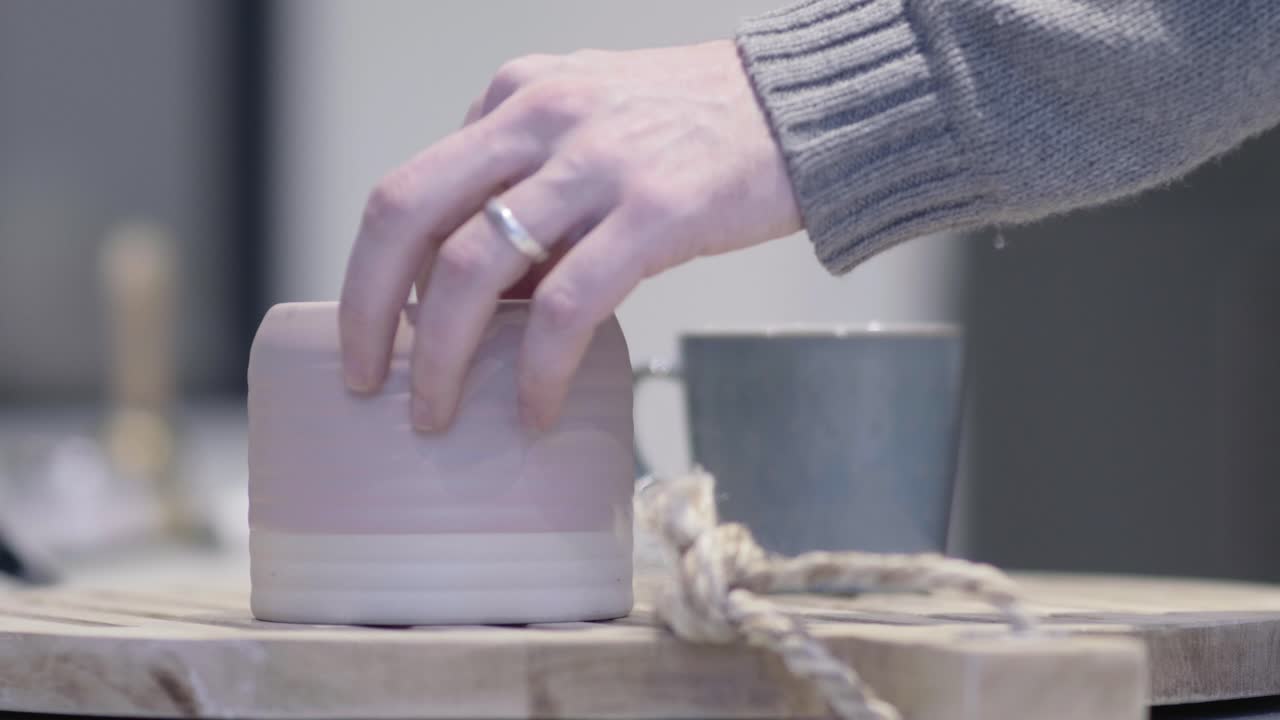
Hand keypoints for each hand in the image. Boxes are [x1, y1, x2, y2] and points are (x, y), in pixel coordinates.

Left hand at [339, 40, 800, 430]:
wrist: (801, 108)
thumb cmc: (694, 129)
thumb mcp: (588, 124)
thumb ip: (525, 181)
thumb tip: (476, 284)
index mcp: (514, 98)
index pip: (410, 189)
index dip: (375, 273)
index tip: (374, 334)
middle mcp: (539, 118)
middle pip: (407, 215)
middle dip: (370, 310)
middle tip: (366, 381)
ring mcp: (595, 163)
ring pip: (475, 268)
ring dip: (441, 356)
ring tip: (438, 414)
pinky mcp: (655, 211)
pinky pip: (569, 305)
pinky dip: (540, 370)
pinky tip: (537, 410)